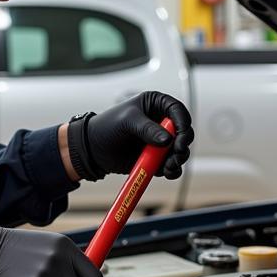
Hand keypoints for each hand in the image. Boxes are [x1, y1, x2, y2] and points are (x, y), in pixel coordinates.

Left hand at [68, 92, 193, 180]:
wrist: (93, 149)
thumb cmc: (107, 126)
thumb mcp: (127, 121)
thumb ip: (147, 129)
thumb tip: (167, 140)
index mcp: (156, 105)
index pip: (177, 110)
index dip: (183, 122)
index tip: (182, 134)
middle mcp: (162, 122)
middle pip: (183, 133)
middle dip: (183, 144)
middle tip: (176, 153)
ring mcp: (160, 142)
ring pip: (180, 151)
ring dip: (178, 159)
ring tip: (168, 166)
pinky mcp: (157, 158)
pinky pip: (171, 165)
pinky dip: (172, 170)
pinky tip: (167, 172)